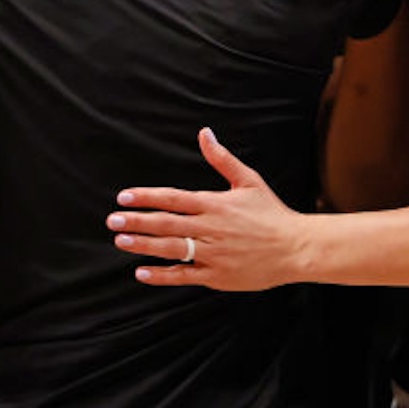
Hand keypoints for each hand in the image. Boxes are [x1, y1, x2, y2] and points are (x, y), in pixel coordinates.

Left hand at [107, 127, 304, 291]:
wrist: (296, 248)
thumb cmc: (271, 213)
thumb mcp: (248, 181)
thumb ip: (222, 158)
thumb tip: (205, 133)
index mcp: (215, 203)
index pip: (173, 198)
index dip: (146, 197)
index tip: (124, 196)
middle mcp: (211, 228)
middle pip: (166, 223)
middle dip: (136, 221)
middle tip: (112, 220)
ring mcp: (213, 253)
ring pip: (171, 248)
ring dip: (144, 245)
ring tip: (121, 241)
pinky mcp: (217, 275)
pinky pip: (184, 275)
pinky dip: (162, 274)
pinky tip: (142, 272)